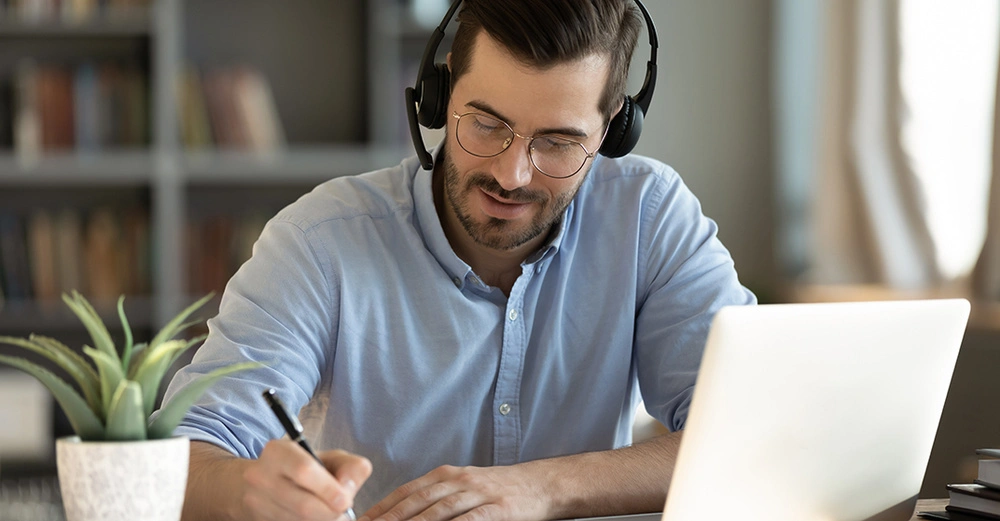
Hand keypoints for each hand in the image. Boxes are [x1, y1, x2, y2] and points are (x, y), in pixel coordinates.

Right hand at [240, 439, 372, 520]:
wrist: (263, 484)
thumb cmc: (306, 469)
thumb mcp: (330, 458)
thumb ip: (350, 467)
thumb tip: (349, 489)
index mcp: (278, 452)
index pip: (304, 471)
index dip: (329, 489)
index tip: (346, 500)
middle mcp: (260, 476)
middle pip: (303, 505)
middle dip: (331, 512)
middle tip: (342, 509)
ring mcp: (255, 502)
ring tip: (328, 512)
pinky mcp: (258, 519)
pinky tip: (314, 517)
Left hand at [360, 464, 549, 520]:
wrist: (541, 484)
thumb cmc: (499, 490)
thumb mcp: (465, 487)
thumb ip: (438, 498)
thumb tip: (406, 515)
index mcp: (446, 475)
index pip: (406, 492)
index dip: (382, 508)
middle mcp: (458, 480)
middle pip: (416, 501)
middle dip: (389, 518)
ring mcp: (478, 493)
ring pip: (438, 511)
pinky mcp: (497, 508)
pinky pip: (470, 520)